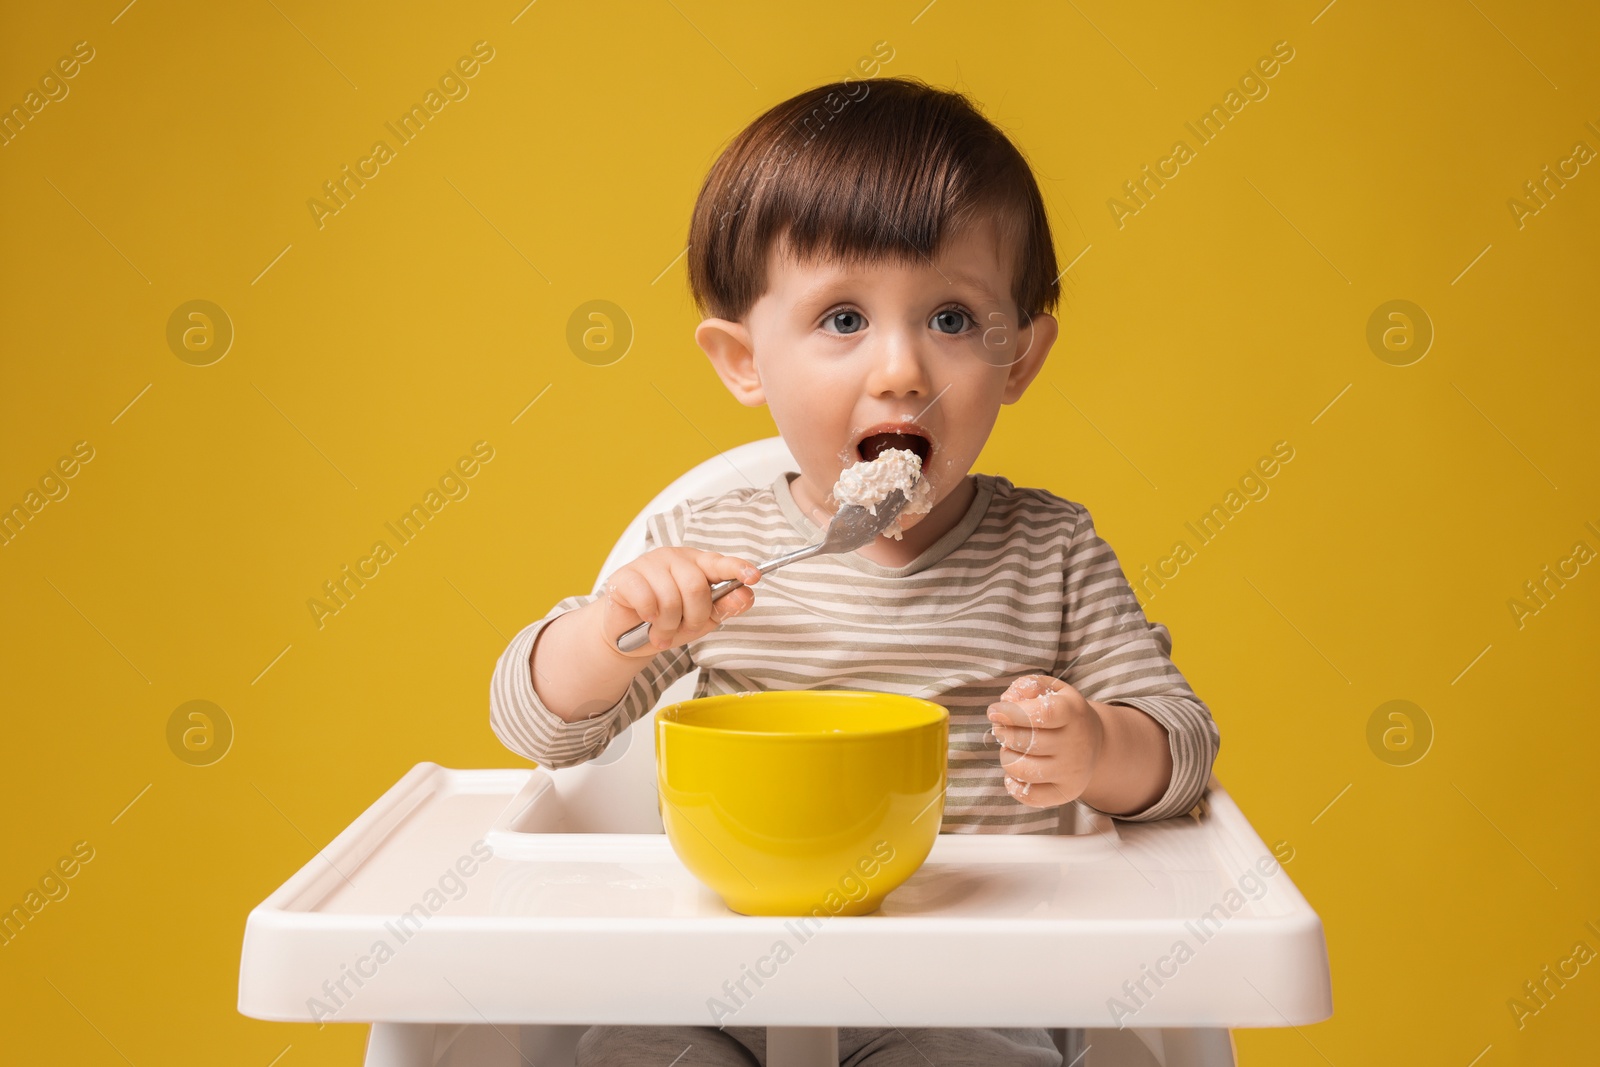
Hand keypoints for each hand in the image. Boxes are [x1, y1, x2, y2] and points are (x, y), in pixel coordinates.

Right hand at [598, 547, 759, 657]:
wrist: (629, 637)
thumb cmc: (668, 622)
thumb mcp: (703, 619)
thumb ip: (725, 606)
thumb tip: (745, 595)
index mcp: (698, 565)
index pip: (721, 563)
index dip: (738, 568)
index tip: (754, 576)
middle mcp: (675, 558)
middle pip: (696, 586)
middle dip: (694, 617)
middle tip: (684, 628)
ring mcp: (649, 563)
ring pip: (670, 598)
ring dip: (668, 626)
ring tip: (662, 631)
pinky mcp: (625, 576)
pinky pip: (646, 599)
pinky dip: (650, 617)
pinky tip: (646, 619)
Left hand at [986, 674, 1104, 807]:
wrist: (1094, 740)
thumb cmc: (1064, 712)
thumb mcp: (1052, 690)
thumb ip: (1028, 686)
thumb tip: (1008, 699)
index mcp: (1072, 713)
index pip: (1042, 714)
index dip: (1012, 713)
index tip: (994, 711)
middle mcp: (1076, 745)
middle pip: (1027, 742)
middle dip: (1003, 733)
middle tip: (1001, 728)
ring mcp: (1072, 772)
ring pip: (1023, 770)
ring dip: (1007, 756)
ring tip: (1011, 748)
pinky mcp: (1066, 793)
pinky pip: (1030, 797)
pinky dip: (1013, 785)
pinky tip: (1015, 772)